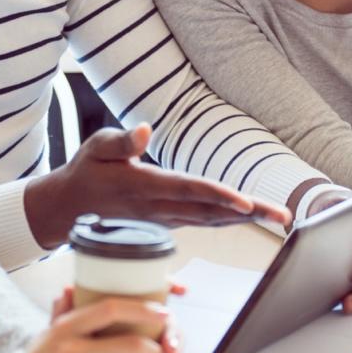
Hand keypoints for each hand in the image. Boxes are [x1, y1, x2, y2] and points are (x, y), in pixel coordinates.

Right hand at [24, 123, 291, 246]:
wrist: (68, 208)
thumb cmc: (85, 171)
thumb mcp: (96, 147)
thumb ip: (122, 141)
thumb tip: (146, 128)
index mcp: (144, 187)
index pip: (189, 190)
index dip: (219, 195)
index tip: (247, 202)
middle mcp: (158, 208)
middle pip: (211, 211)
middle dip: (249, 213)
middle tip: (283, 214)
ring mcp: (164, 220)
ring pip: (211, 220)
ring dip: (245, 219)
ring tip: (277, 217)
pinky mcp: (166, 223)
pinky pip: (203, 224)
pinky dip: (228, 222)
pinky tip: (248, 220)